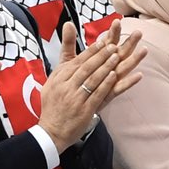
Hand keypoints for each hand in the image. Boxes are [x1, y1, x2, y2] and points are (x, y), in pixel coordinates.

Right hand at [40, 20, 144, 147]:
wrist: (51, 131)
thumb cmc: (53, 105)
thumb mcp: (53, 81)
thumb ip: (63, 62)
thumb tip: (67, 37)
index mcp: (58, 78)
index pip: (77, 61)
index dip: (91, 51)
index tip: (103, 42)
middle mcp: (65, 86)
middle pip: (86, 67)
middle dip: (101, 55)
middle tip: (113, 45)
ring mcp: (75, 98)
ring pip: (92, 79)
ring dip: (105, 66)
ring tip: (117, 56)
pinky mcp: (83, 110)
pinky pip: (96, 94)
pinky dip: (106, 83)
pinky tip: (114, 75)